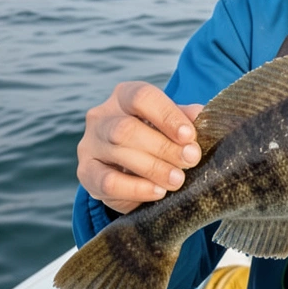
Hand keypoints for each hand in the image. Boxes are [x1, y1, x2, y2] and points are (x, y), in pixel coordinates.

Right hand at [77, 81, 203, 214]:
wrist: (129, 170)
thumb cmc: (156, 138)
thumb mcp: (171, 125)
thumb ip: (184, 118)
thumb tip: (200, 114)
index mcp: (123, 96)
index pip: (141, 97)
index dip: (167, 116)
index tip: (189, 136)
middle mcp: (101, 116)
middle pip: (127, 127)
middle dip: (164, 146)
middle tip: (190, 160)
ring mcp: (89, 145)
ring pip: (118, 151)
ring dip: (154, 167)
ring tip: (178, 179)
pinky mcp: (86, 173)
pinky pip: (108, 182)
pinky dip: (136, 188)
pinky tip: (157, 192)